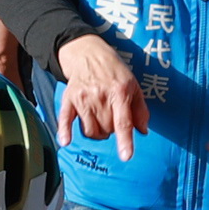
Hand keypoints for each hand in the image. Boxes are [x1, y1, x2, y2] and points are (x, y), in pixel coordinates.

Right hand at [55, 34, 147, 160]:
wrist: (89, 53)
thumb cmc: (114, 72)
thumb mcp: (134, 85)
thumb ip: (140, 109)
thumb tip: (143, 131)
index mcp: (120, 93)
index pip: (123, 122)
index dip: (125, 141)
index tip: (126, 156)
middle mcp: (101, 96)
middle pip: (107, 130)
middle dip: (112, 129)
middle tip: (112, 116)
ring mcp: (83, 98)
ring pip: (90, 131)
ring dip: (96, 132)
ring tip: (99, 120)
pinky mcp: (69, 99)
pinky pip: (65, 120)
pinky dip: (65, 132)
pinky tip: (65, 141)